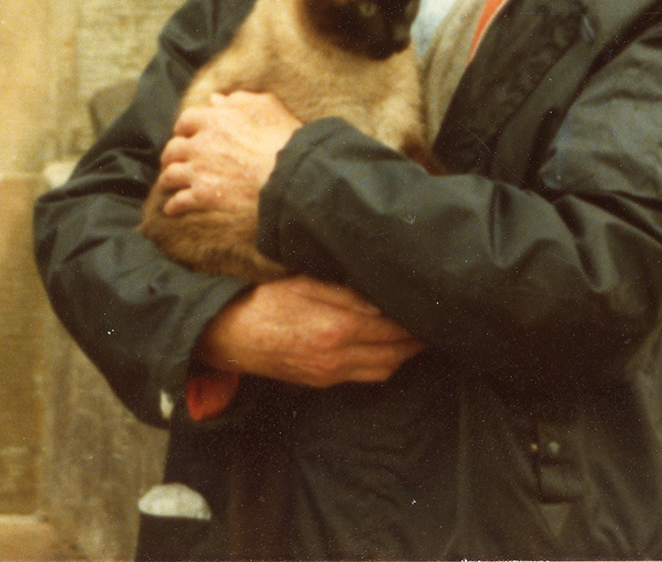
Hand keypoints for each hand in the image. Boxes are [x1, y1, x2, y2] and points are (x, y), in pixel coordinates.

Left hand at [155, 91, 299, 219]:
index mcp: (213, 120)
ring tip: (167, 186)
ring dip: (166, 180)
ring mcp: (199, 171)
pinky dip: (173, 205)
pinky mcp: (203, 196)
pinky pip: (179, 201)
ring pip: (170, 175)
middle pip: (173, 149)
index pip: (186, 120)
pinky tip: (172, 209)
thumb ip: (238, 100)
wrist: (290, 175)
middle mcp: (200, 144)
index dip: (183, 128)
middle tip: (173, 161)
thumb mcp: (266, 106)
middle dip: (170, 155)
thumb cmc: (283, 138)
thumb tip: (216, 99)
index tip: (184, 135)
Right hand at [196, 274, 423, 386]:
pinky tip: (391, 347)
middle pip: (395, 350)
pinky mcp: (322, 381)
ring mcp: (330, 373)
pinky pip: (367, 377)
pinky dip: (386, 363)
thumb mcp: (302, 282)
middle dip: (418, 335)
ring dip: (406, 352)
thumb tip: (381, 291)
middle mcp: (338, 356)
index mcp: (335, 326)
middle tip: (436, 317)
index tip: (431, 300)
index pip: (391, 323)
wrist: (225, 335)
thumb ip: (345, 289)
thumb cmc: (262, 299)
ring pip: (386, 368)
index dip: (413, 314)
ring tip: (419, 332)